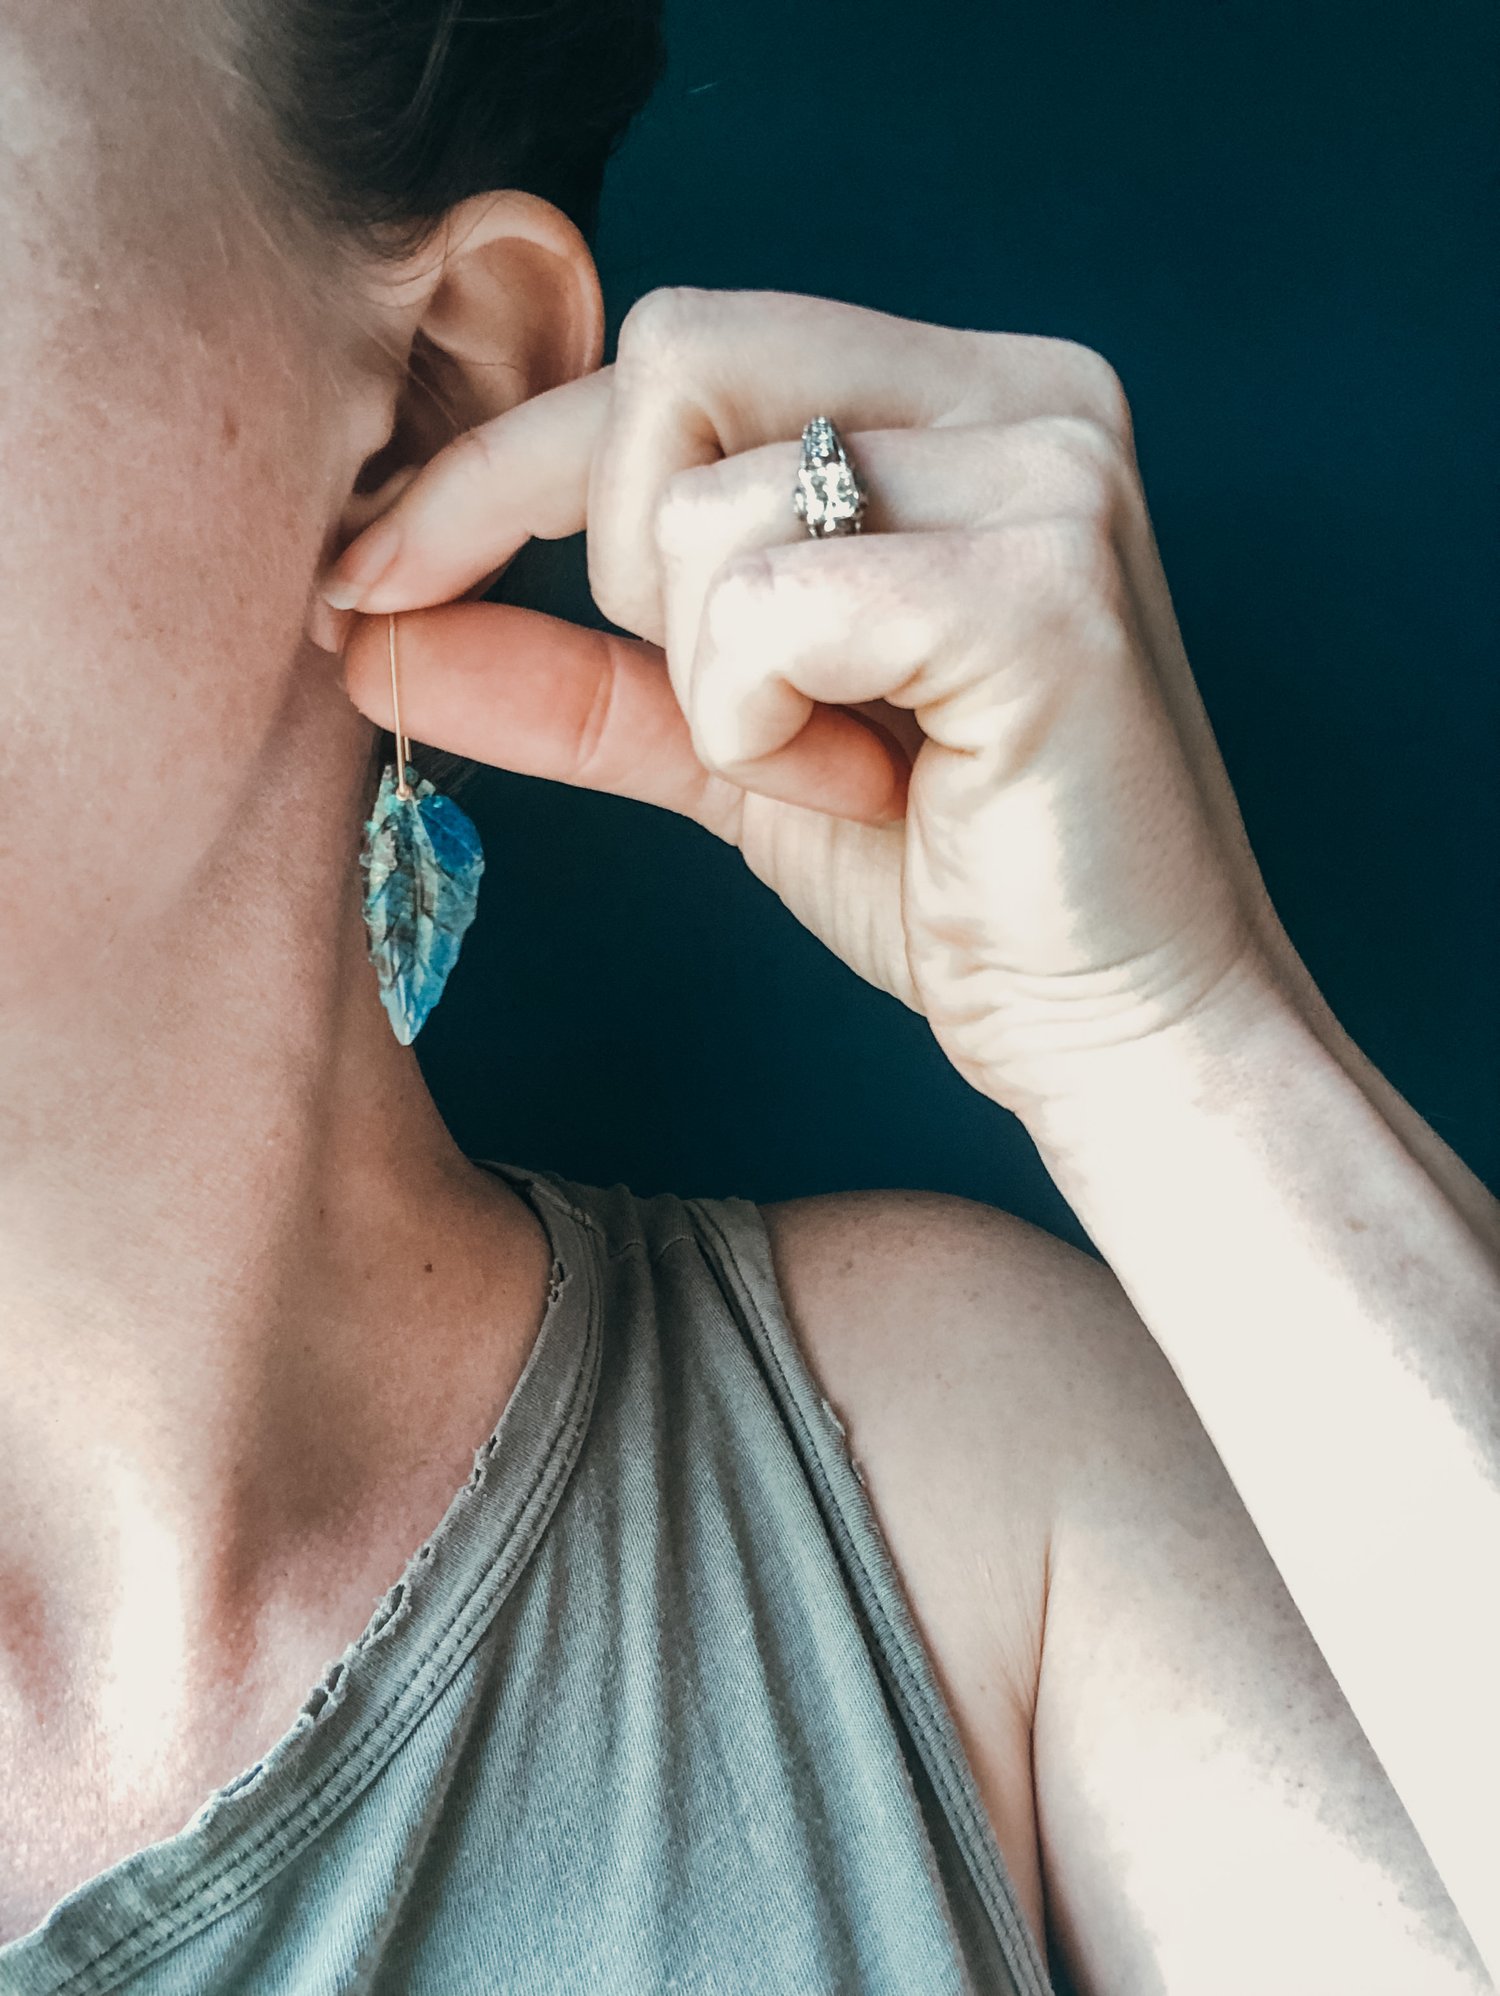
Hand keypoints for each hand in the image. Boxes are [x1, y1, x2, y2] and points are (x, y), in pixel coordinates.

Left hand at [325, 288, 1294, 1125]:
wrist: (1120, 1031)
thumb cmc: (944, 880)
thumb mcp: (726, 746)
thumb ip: (568, 667)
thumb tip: (366, 625)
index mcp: (966, 400)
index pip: (678, 350)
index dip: (502, 463)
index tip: (369, 571)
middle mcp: (1027, 395)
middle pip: (673, 362)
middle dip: (633, 565)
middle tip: (748, 709)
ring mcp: (1053, 475)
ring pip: (701, 506)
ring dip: (718, 684)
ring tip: (848, 770)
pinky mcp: (1044, 589)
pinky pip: (764, 608)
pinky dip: (759, 723)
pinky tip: (872, 786)